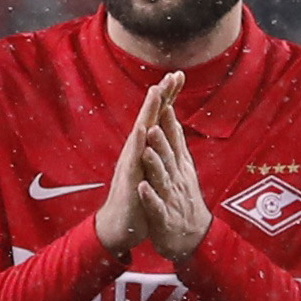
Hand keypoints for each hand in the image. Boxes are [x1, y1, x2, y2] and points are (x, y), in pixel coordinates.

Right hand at [95, 74, 196, 257]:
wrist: (120, 226)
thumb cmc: (138, 199)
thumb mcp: (151, 170)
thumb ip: (157, 149)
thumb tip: (162, 130)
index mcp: (145, 147)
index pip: (159, 117)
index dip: (169, 96)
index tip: (179, 75)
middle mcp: (136, 150)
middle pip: (150, 117)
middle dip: (160, 95)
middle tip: (171, 74)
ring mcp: (131, 162)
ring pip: (141, 131)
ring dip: (149, 111)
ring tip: (156, 92)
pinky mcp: (128, 177)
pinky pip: (134, 157)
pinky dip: (138, 141)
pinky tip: (142, 127)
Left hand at [129, 100, 211, 259]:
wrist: (193, 240)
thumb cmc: (184, 201)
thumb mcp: (183, 171)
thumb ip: (176, 146)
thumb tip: (170, 118)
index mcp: (179, 167)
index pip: (174, 138)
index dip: (169, 117)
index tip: (165, 93)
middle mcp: (177, 179)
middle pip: (169, 154)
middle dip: (162, 135)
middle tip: (156, 115)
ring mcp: (171, 198)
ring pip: (162, 177)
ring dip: (156, 162)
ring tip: (148, 147)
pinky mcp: (164, 218)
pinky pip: (156, 207)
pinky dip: (150, 197)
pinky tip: (143, 188)